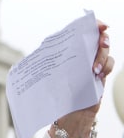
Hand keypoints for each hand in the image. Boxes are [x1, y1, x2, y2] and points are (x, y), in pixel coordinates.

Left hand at [48, 19, 112, 137]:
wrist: (67, 113)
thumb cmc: (54, 93)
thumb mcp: (45, 76)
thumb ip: (41, 63)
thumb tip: (27, 57)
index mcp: (67, 50)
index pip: (82, 31)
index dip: (93, 25)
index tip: (101, 25)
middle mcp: (81, 54)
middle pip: (97, 38)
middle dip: (102, 38)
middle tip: (101, 41)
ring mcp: (93, 63)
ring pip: (106, 51)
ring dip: (103, 57)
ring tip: (93, 69)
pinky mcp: (100, 74)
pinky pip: (109, 64)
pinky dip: (106, 67)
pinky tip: (97, 75)